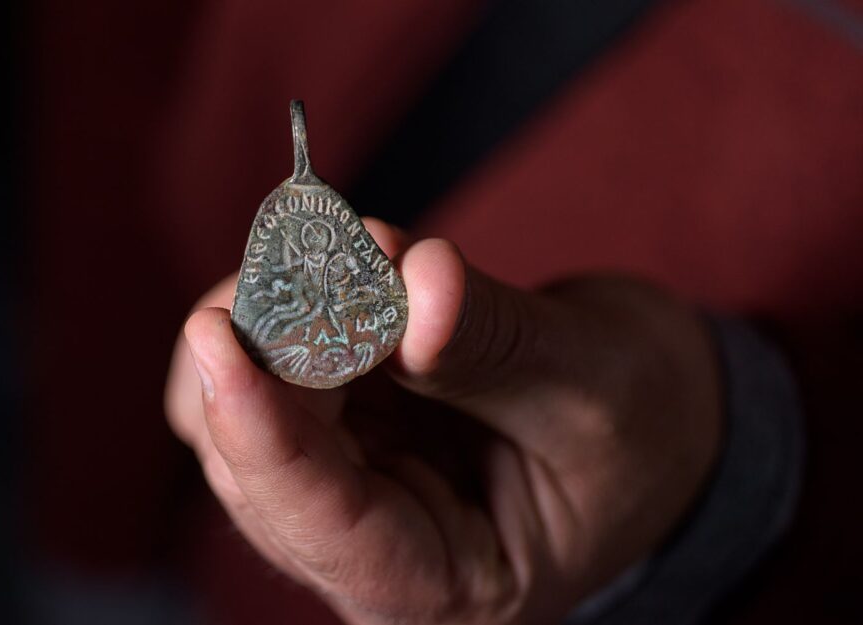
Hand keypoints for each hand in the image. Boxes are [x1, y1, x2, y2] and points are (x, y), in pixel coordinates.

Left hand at [165, 219, 721, 624]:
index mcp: (440, 582)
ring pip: (248, 408)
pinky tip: (345, 259)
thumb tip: (412, 280)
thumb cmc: (643, 430)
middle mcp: (370, 542)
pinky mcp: (344, 418)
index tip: (220, 335)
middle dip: (272, 349)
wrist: (653, 417)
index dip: (263, 435)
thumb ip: (495, 343)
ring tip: (340, 249)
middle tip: (317, 251)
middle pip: (257, 464)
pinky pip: (277, 363)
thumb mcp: (596, 388)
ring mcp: (348, 477)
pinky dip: (295, 301)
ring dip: (273, 317)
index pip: (326, 528)